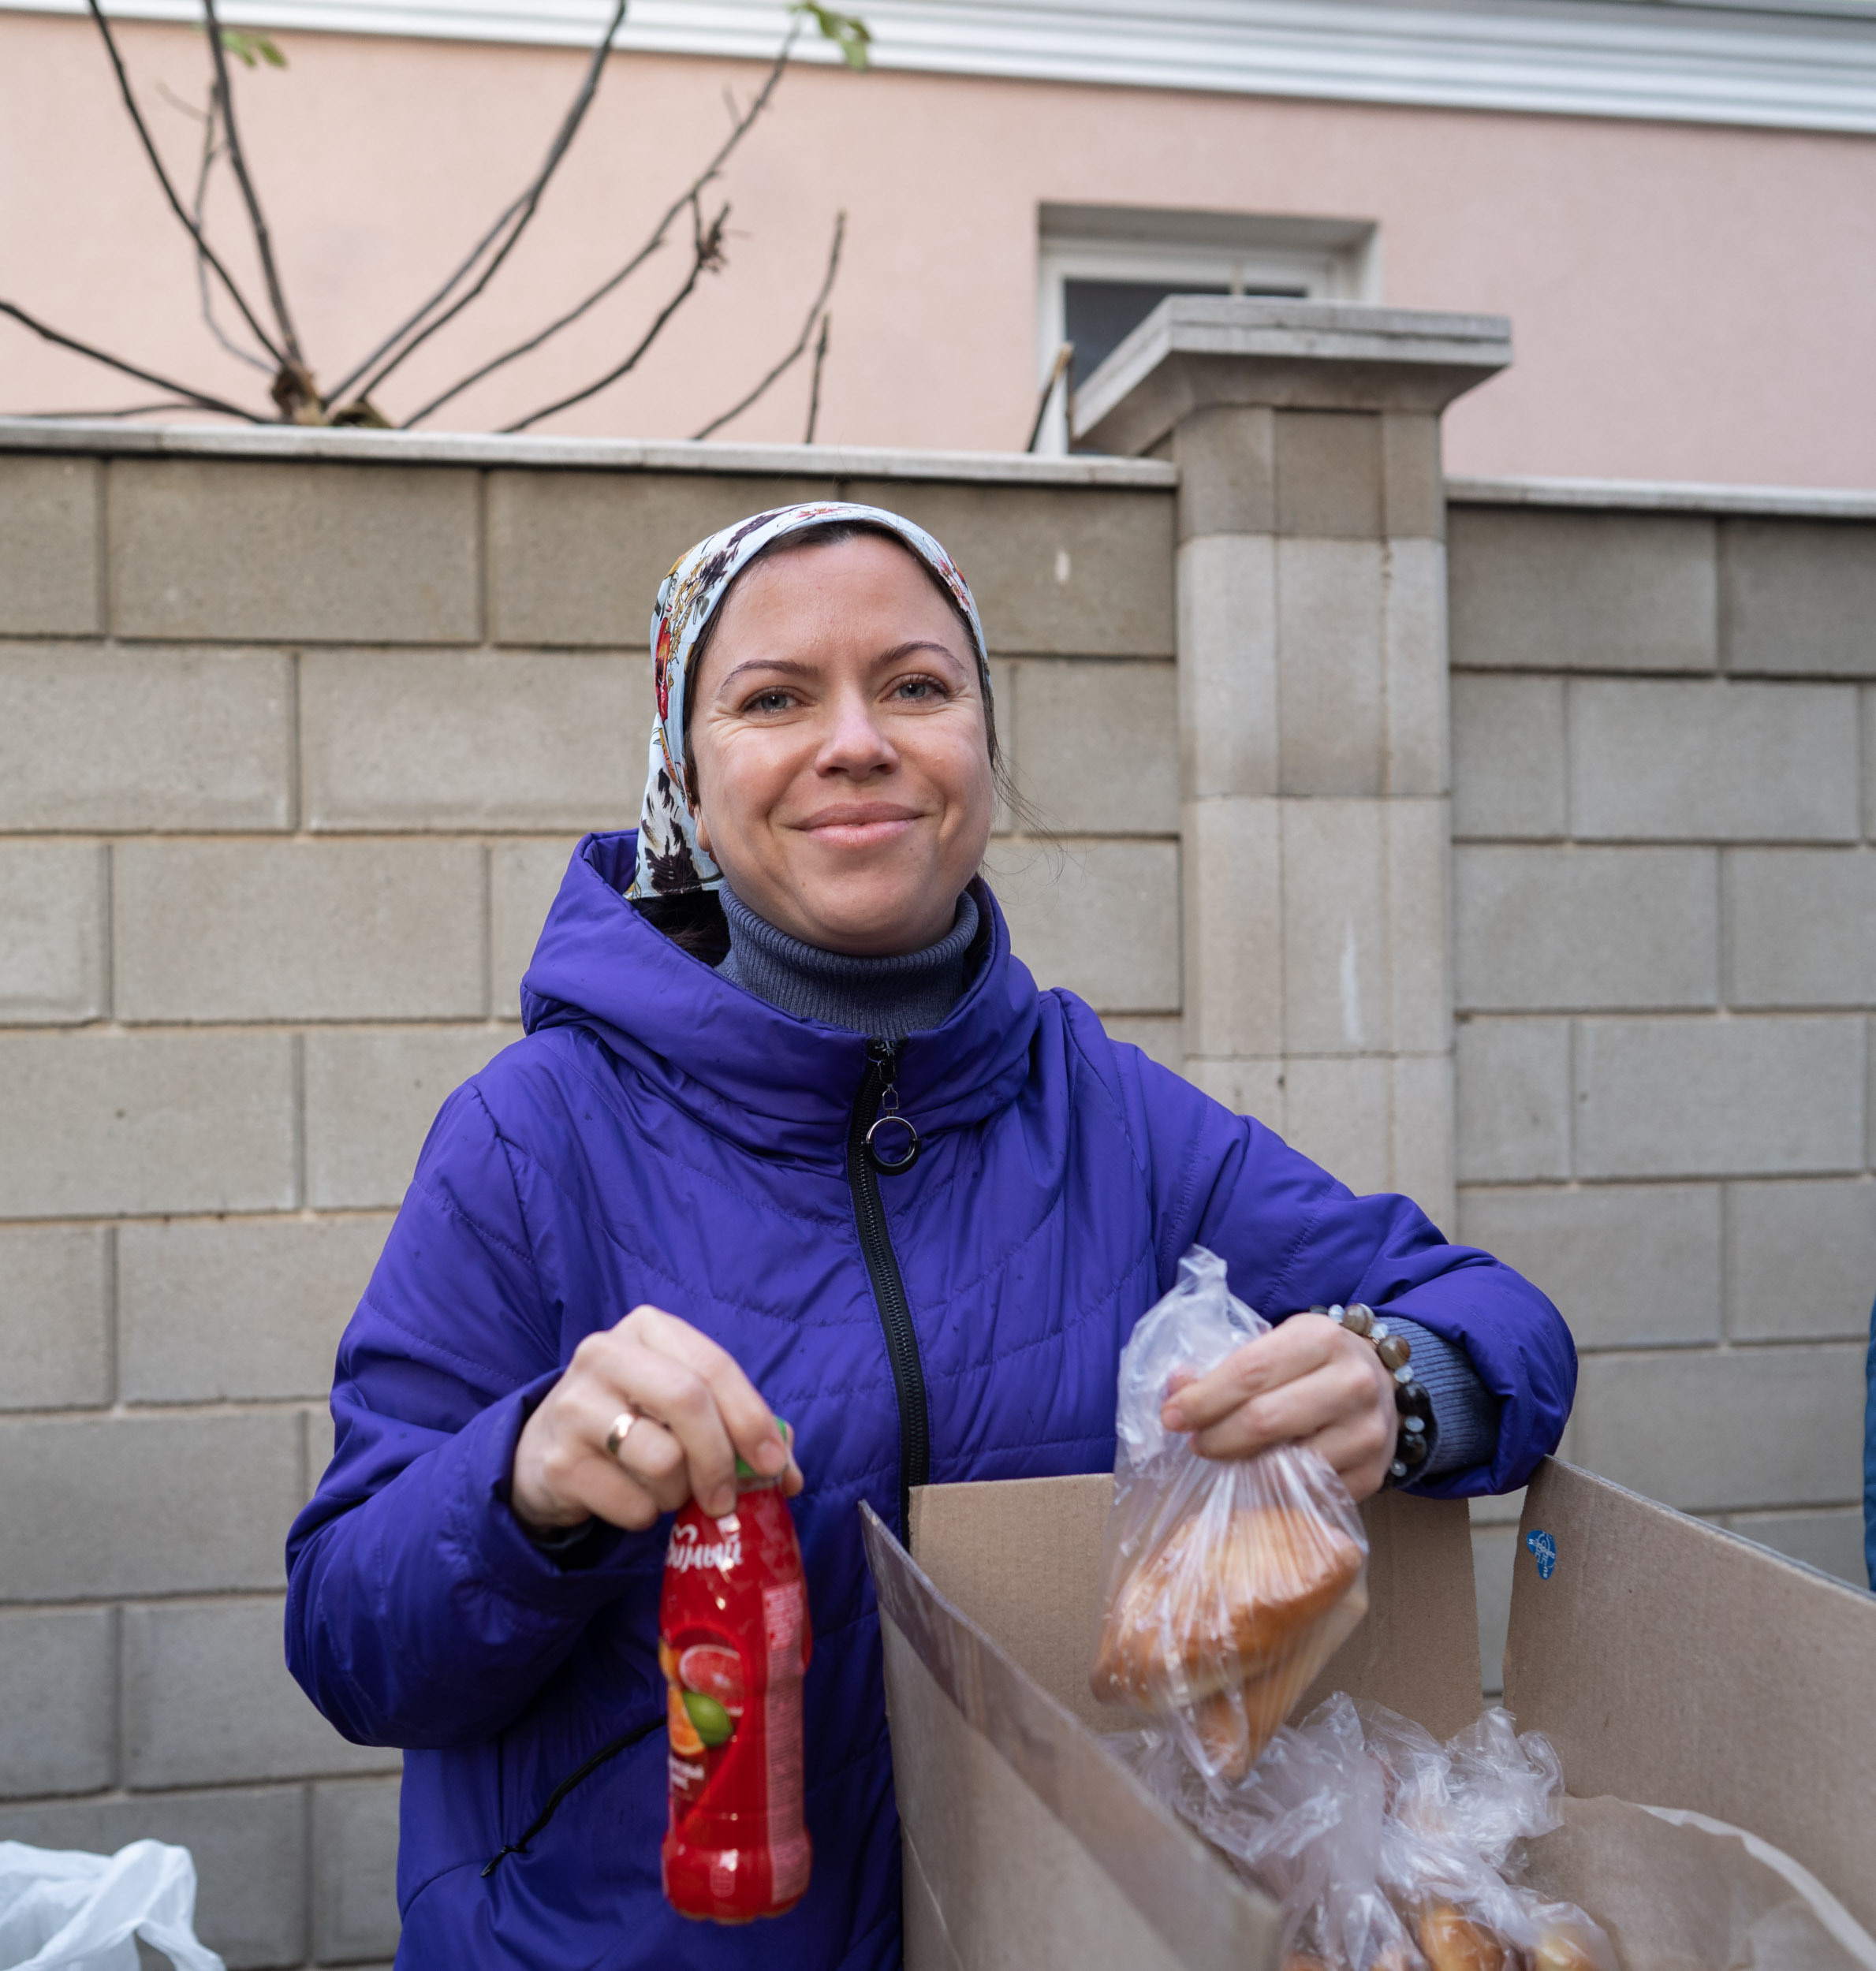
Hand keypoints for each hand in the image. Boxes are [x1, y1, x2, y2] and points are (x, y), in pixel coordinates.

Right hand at [510, 1305, 801, 1533]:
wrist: (545, 1451)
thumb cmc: (634, 1421)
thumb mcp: (681, 1406)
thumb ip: (737, 1427)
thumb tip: (787, 1474)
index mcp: (647, 1328)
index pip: (713, 1365)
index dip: (752, 1417)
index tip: (773, 1463)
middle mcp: (605, 1354)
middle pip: (688, 1402)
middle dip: (722, 1459)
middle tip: (728, 1499)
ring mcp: (575, 1405)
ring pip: (664, 1459)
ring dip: (680, 1493)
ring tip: (667, 1490)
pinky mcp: (559, 1461)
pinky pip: (632, 1504)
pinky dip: (646, 1515)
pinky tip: (631, 1498)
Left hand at [1158, 1312, 1397, 1500]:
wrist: (1382, 1382)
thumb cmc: (1312, 1362)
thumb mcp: (1275, 1345)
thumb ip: (1226, 1366)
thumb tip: (1176, 1389)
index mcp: (1321, 1339)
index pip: (1250, 1371)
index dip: (1203, 1398)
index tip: (1171, 1416)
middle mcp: (1352, 1383)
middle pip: (1264, 1420)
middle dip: (1215, 1436)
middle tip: (1193, 1442)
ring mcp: (1367, 1433)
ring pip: (1286, 1464)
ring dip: (1241, 1467)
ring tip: (1222, 1457)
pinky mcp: (1372, 1474)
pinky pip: (1308, 1493)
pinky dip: (1273, 1490)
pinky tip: (1256, 1478)